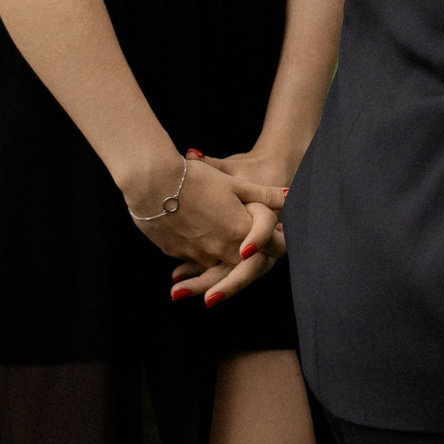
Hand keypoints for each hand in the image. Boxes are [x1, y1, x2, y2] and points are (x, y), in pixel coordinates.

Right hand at [167, 150, 291, 306]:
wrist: (152, 183)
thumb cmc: (196, 178)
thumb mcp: (236, 184)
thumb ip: (265, 195)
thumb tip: (290, 196)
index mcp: (239, 233)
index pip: (267, 250)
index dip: (275, 244)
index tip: (278, 238)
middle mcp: (219, 249)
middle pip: (241, 265)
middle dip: (249, 259)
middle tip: (253, 250)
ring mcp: (196, 254)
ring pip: (215, 265)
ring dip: (221, 263)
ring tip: (223, 249)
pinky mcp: (175, 252)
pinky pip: (193, 260)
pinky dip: (198, 258)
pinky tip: (198, 242)